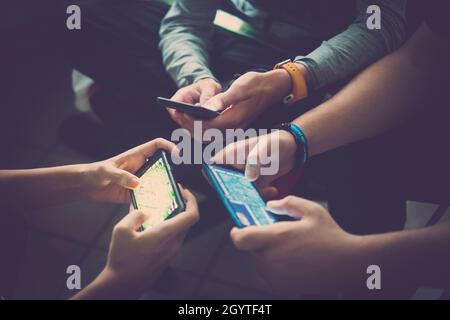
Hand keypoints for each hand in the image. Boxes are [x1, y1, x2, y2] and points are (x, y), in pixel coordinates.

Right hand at [75, 188, 198, 298]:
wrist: (122, 286)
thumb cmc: (122, 261)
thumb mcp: (122, 230)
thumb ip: (134, 215)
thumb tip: (143, 212)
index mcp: (166, 234)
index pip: (192, 215)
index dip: (192, 200)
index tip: (184, 191)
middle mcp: (173, 244)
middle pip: (187, 221)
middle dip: (182, 206)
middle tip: (171, 197)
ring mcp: (171, 253)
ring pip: (180, 230)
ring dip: (174, 218)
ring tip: (160, 210)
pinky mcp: (166, 259)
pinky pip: (173, 239)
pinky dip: (169, 229)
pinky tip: (152, 227)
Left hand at [81, 138, 177, 202]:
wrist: (85, 187)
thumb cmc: (94, 172)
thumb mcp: (106, 172)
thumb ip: (121, 176)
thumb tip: (137, 183)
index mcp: (136, 155)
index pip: (157, 145)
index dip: (169, 147)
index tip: (178, 155)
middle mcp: (141, 167)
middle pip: (162, 165)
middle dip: (171, 171)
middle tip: (174, 181)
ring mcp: (139, 181)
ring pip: (157, 182)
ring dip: (163, 188)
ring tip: (167, 195)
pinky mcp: (135, 194)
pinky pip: (148, 197)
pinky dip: (152, 201)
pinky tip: (154, 207)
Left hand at [174, 70, 291, 138]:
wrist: (272, 88)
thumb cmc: (255, 84)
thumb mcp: (239, 88)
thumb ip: (222, 100)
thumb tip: (205, 108)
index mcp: (234, 119)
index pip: (207, 127)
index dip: (191, 122)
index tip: (180, 112)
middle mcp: (234, 128)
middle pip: (206, 135)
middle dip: (190, 126)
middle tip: (178, 115)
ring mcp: (234, 129)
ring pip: (209, 136)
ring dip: (195, 128)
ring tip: (183, 116)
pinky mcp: (234, 127)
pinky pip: (214, 133)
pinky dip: (203, 127)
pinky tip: (196, 117)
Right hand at [211, 130, 297, 197]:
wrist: (293, 148)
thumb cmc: (277, 141)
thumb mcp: (267, 146)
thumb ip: (256, 159)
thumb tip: (248, 177)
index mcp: (233, 153)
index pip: (213, 164)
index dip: (212, 175)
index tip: (221, 185)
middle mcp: (236, 165)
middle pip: (225, 181)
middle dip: (232, 192)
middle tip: (245, 196)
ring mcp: (245, 175)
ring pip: (239, 190)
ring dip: (248, 196)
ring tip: (261, 196)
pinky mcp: (256, 183)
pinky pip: (253, 194)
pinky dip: (261, 196)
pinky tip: (272, 191)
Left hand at [231, 196, 363, 295]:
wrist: (348, 265)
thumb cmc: (331, 237)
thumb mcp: (312, 210)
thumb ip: (288, 203)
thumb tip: (270, 205)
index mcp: (276, 238)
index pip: (240, 239)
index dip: (237, 233)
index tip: (240, 228)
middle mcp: (272, 259)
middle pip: (251, 249)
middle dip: (260, 242)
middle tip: (278, 238)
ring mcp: (276, 277)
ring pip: (259, 263)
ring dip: (267, 256)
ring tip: (289, 251)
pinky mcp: (282, 288)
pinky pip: (268, 277)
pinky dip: (273, 270)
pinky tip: (291, 263)